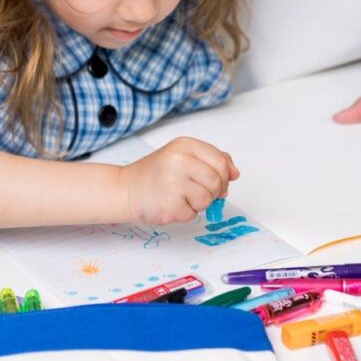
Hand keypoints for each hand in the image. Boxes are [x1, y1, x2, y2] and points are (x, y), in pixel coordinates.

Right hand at [118, 137, 239, 224]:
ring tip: (181, 197)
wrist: (126, 189)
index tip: (216, 180)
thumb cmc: (156, 174)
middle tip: (195, 191)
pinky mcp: (170, 206)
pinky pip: (193, 214)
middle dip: (213, 191)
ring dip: (199, 203)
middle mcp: (179, 161)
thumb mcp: (183, 156)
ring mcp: (173, 183)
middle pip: (217, 181)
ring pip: (207, 199)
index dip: (224, 175)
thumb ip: (211, 160)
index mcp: (184, 145)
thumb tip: (234, 173)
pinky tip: (171, 204)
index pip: (221, 162)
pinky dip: (185, 213)